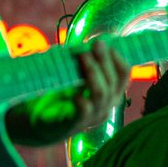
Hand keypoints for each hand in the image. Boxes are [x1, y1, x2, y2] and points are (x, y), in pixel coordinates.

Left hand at [8, 38, 131, 145]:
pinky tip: (75, 93)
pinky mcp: (78, 124)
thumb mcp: (77, 77)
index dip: (117, 56)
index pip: (124, 73)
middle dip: (105, 59)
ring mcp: (94, 115)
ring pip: (102, 93)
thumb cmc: (62, 95)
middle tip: (95, 43)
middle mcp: (108, 104)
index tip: (105, 41)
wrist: (43, 124)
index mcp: (112, 91)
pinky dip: (82, 101)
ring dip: (94, 72)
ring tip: (83, 57)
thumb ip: (85, 63)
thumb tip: (86, 42)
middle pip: (115, 80)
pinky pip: (85, 111)